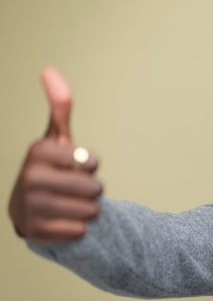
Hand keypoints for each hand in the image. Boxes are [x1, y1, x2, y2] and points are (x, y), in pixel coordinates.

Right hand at [8, 68, 102, 243]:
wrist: (29, 210)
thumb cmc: (50, 170)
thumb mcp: (55, 140)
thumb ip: (59, 108)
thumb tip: (49, 69)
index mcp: (38, 151)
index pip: (92, 162)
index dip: (91, 166)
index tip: (74, 166)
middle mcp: (30, 177)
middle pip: (95, 189)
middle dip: (92, 191)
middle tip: (73, 189)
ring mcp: (31, 206)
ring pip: (91, 211)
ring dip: (88, 210)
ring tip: (68, 204)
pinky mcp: (36, 232)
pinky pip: (80, 231)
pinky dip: (78, 229)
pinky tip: (62, 221)